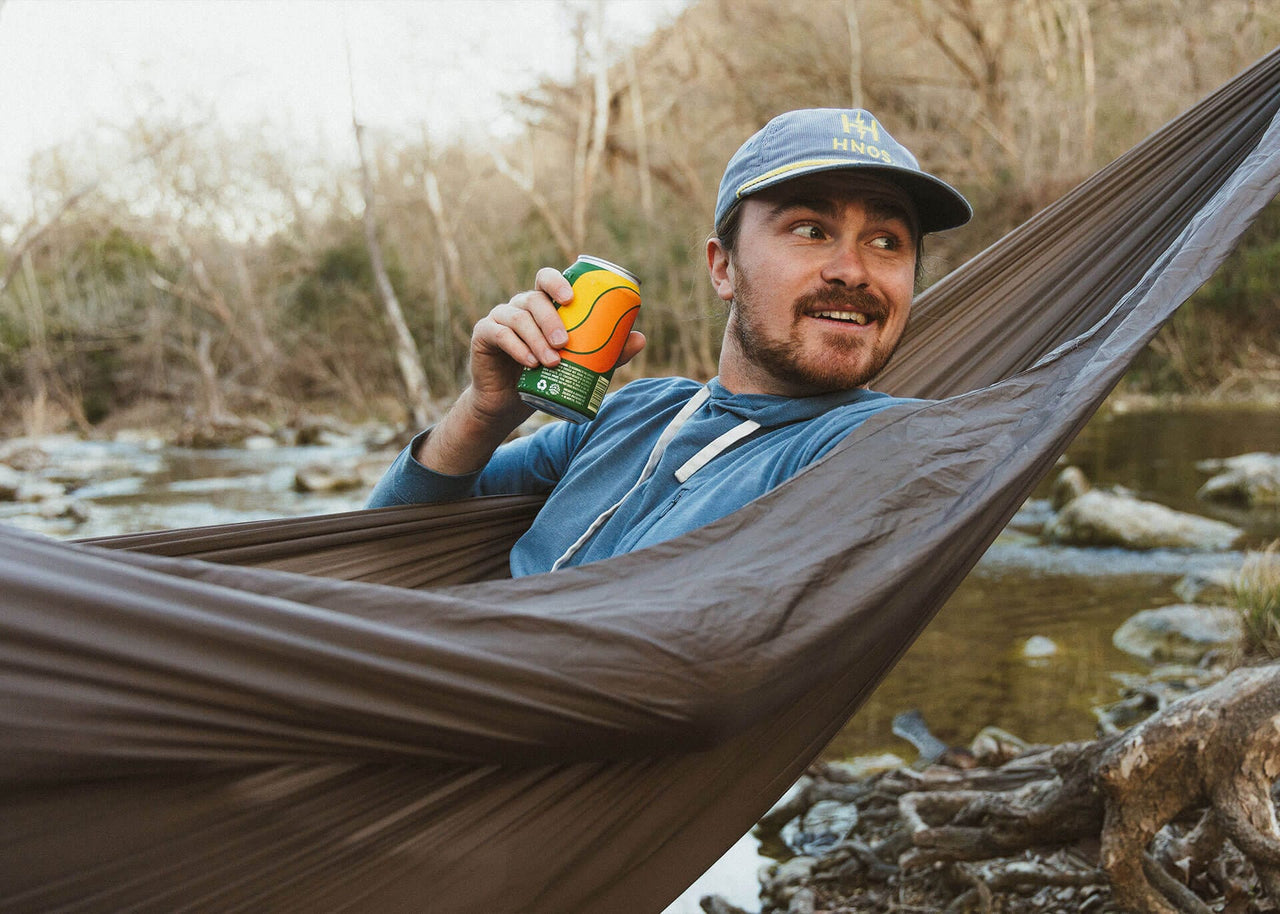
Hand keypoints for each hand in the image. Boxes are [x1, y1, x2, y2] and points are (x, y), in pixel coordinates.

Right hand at [467, 266, 645, 422]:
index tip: (572, 298)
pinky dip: (517, 347)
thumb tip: (641, 338)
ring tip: (552, 362)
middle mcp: (520, 306)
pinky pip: (499, 333)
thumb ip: (608, 351)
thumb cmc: (545, 377)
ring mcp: (499, 318)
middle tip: (566, 343)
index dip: (558, 281)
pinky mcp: (483, 335)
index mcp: (543, 306)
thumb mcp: (580, 364)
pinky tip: (530, 363)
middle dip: (551, 319)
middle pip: (534, 299)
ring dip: (537, 339)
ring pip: (518, 318)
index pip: (547, 280)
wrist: (510, 404)